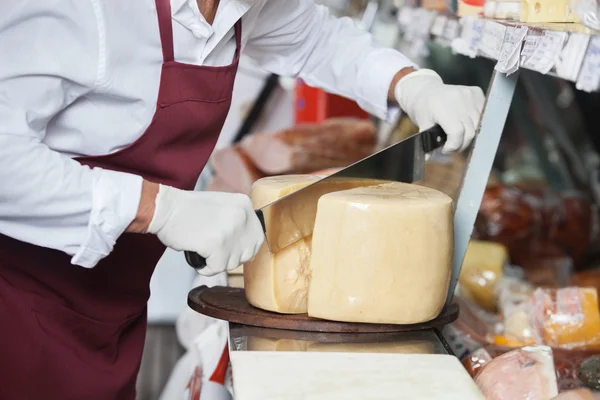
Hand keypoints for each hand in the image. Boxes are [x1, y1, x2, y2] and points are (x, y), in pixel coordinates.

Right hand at [146, 185, 263, 275]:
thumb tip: (246, 245)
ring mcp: (230, 230)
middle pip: (247, 253)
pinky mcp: (216, 244)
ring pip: (232, 263)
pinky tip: (197, 256)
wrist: (165, 208)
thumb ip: (237, 221)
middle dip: (231, 258)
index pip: (257, 237)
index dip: (245, 250)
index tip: (231, 251)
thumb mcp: (222, 207)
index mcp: (244, 205)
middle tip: (214, 253)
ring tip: (203, 249)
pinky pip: (217, 268)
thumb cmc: (188, 210)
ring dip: (216, 262)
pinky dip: (206, 268)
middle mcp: (242, 216)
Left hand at [394, 69, 484, 152]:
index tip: (446, 149)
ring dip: (469, 135)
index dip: (453, 146)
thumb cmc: (423, 108)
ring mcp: (469, 94)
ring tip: (458, 136)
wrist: (425, 90)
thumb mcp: (422, 125)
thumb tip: (428, 158)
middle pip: (470, 131)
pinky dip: (476, 123)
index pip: (457, 133)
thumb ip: (428, 142)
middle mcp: (457, 98)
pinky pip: (483, 114)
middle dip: (461, 144)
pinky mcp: (476, 92)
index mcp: (441, 107)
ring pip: (478, 125)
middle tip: (452, 145)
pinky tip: (465, 123)